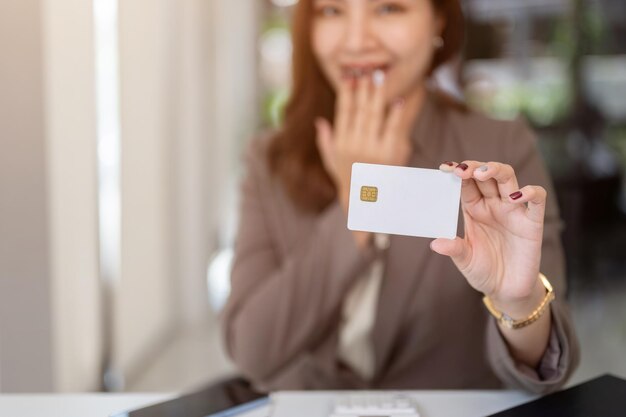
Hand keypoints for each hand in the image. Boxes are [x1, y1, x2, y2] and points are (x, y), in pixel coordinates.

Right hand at [315, 71, 413, 211]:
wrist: (366, 204)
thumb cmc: (349, 181)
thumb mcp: (332, 163)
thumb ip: (325, 141)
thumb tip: (320, 122)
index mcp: (340, 143)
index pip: (343, 111)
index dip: (346, 92)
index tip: (349, 75)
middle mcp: (352, 145)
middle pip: (358, 109)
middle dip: (363, 87)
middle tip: (368, 69)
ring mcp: (370, 149)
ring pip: (373, 115)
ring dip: (377, 94)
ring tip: (380, 77)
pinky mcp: (387, 155)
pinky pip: (391, 129)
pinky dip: (394, 114)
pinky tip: (397, 101)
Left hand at [430, 161, 547, 315]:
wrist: (507, 290)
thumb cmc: (484, 271)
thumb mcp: (465, 261)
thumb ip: (454, 249)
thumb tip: (435, 244)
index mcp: (474, 209)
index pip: (466, 184)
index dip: (457, 173)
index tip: (444, 168)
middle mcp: (493, 205)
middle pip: (487, 175)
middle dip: (475, 167)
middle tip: (462, 170)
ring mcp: (513, 211)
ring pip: (508, 179)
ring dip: (496, 170)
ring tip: (482, 173)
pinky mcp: (532, 223)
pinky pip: (537, 200)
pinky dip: (530, 193)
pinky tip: (516, 197)